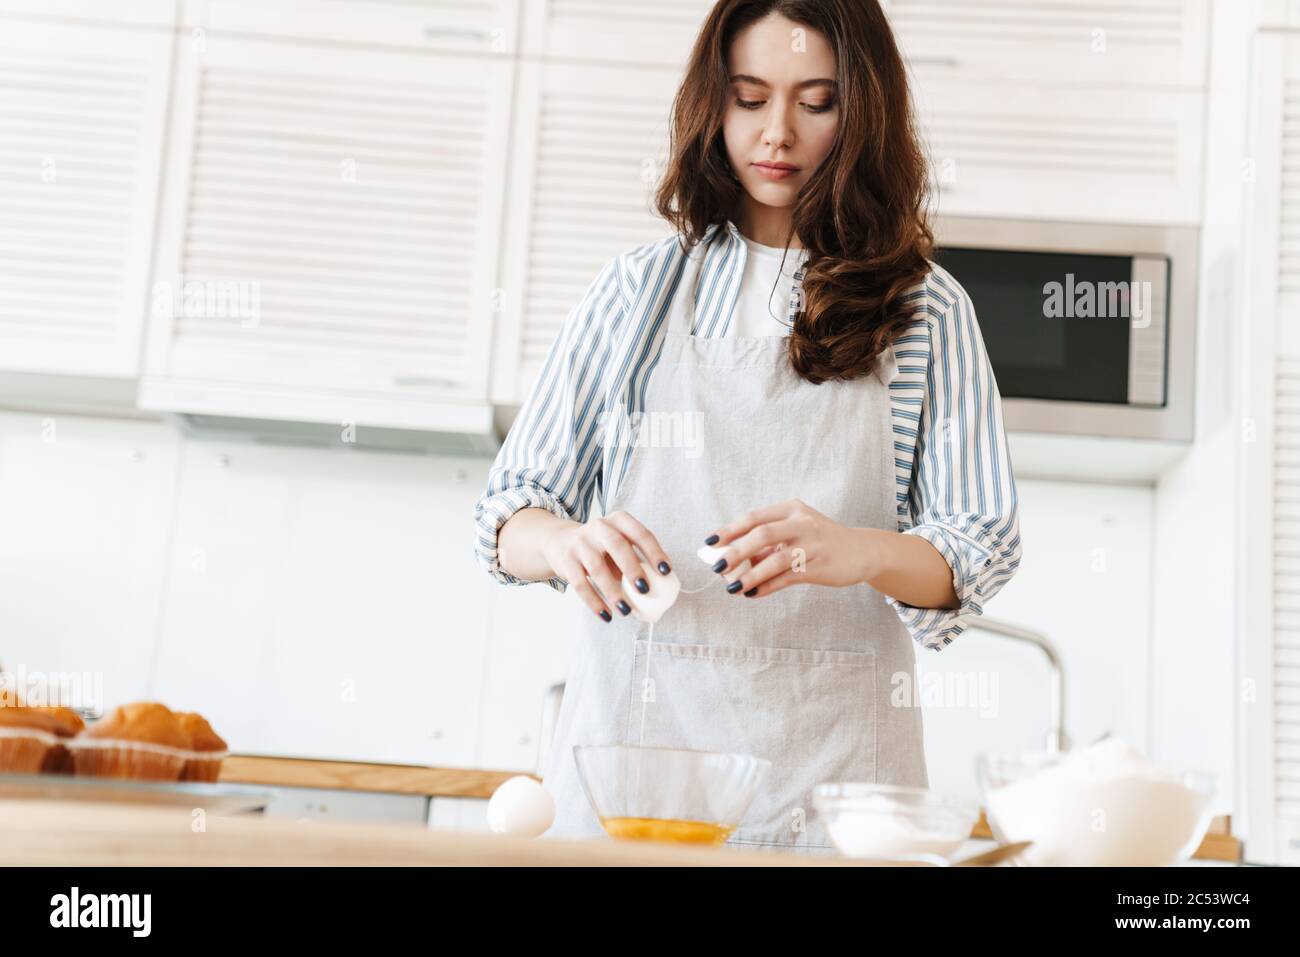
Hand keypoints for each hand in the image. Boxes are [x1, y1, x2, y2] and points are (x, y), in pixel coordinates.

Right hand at [542, 511, 673, 622]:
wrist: (560, 542)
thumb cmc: (600, 548)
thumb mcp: (617, 545)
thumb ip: (635, 561)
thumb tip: (659, 591)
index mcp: (619, 521)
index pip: (640, 533)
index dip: (655, 552)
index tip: (666, 571)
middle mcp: (599, 527)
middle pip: (617, 545)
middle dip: (632, 568)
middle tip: (645, 590)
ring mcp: (580, 543)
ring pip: (597, 568)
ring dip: (613, 592)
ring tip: (626, 611)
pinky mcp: (566, 560)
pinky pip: (580, 584)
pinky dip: (594, 602)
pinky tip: (606, 615)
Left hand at [704, 498, 873, 597]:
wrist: (862, 551)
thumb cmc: (820, 540)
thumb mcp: (795, 531)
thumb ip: (767, 543)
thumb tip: (731, 560)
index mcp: (791, 509)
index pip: (753, 517)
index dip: (729, 530)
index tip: (709, 543)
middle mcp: (802, 522)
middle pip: (761, 535)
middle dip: (735, 552)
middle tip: (717, 567)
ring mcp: (812, 544)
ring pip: (774, 560)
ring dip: (750, 576)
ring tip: (732, 588)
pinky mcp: (820, 566)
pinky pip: (787, 578)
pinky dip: (766, 587)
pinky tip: (752, 594)